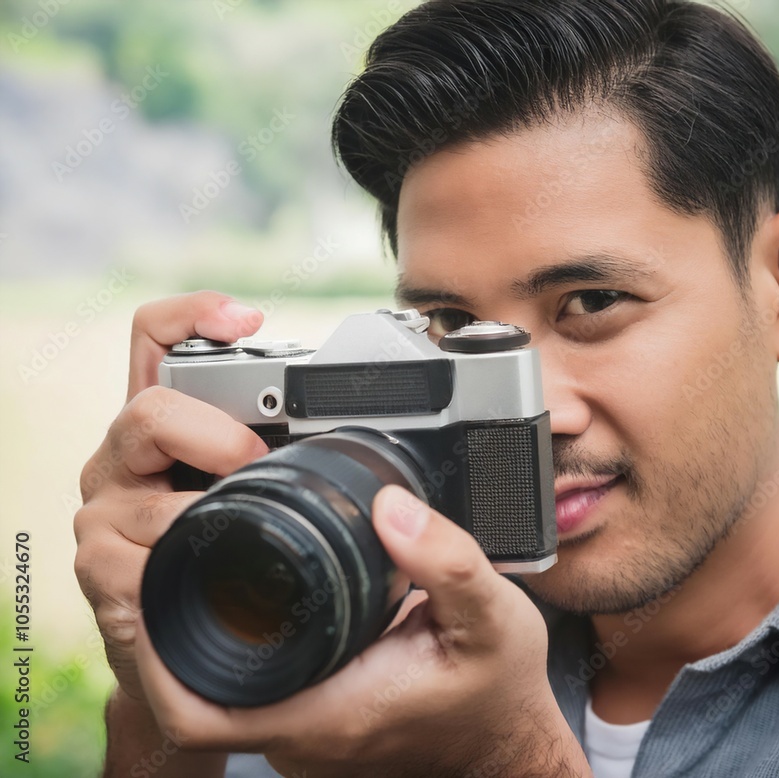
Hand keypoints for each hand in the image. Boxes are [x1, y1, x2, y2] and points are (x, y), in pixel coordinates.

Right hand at [74, 291, 268, 702]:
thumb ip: (292, 457)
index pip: (156, 340)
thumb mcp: (263, 495)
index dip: (194, 315)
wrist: (187, 653)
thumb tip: (375, 444)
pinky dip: (184, 562)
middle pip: (153, 407)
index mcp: (166, 426)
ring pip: (152, 488)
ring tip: (240, 532)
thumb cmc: (233, 560)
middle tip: (256, 466)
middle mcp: (124, 456)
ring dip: (210, 506)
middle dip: (218, 435)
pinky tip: (206, 576)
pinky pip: (140, 554)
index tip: (248, 320)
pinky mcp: (100, 567)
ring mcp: (105, 510)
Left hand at [134, 486, 591, 777]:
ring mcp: (308, 733)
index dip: (152, 661)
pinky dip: (226, 650)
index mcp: (332, 711)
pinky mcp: (318, 723)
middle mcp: (306, 731)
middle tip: (157, 556)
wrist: (509, 740)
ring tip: (185, 568)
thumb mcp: (493, 615)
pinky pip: (247, 694)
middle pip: (192, 698)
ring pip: (216, 696)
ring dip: (188, 641)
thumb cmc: (498, 689)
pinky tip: (237, 601)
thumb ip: (446, 560)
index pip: (200, 713)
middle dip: (159, 632)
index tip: (143, 595)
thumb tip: (389, 506)